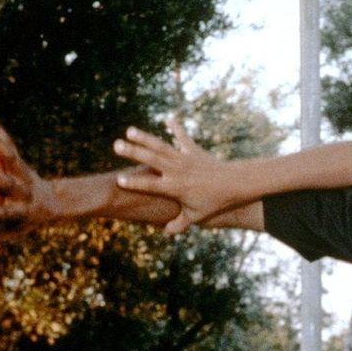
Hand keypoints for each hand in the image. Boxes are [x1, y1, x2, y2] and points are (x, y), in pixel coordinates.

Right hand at [0, 114, 57, 240]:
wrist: (53, 202)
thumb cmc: (26, 221)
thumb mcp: (13, 233)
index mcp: (21, 209)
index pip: (5, 212)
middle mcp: (23, 190)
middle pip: (9, 181)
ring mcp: (23, 173)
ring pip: (11, 156)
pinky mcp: (20, 162)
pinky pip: (9, 144)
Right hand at [112, 116, 232, 233]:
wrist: (235, 184)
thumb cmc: (215, 202)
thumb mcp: (197, 216)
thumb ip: (180, 224)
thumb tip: (166, 232)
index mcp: (174, 187)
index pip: (150, 185)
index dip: (135, 183)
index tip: (119, 180)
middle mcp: (177, 171)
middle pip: (152, 160)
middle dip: (133, 152)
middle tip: (116, 145)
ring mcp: (184, 158)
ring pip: (162, 146)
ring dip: (145, 138)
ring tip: (129, 130)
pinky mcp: (194, 150)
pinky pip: (183, 137)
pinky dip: (176, 128)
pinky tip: (169, 118)